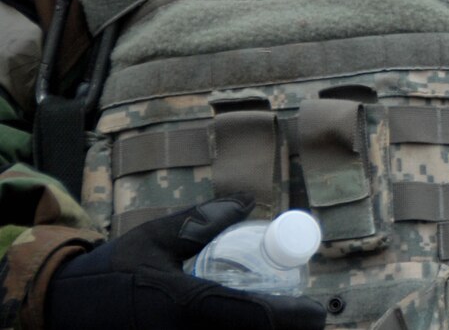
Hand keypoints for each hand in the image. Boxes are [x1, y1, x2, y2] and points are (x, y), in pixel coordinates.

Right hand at [45, 194, 325, 329]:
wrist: (60, 311)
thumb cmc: (111, 273)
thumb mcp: (156, 238)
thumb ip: (204, 223)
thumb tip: (246, 202)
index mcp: (190, 307)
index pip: (262, 319)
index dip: (297, 318)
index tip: (316, 311)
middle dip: (283, 328)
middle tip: (296, 315)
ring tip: (269, 317)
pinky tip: (236, 323)